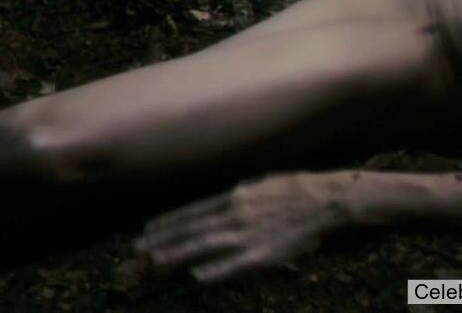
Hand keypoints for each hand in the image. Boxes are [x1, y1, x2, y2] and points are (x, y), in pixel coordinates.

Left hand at [135, 173, 348, 285]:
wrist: (324, 200)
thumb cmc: (295, 190)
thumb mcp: (261, 184)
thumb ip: (239, 196)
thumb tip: (223, 200)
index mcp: (234, 197)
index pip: (191, 212)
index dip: (168, 223)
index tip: (147, 230)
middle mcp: (234, 214)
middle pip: (190, 229)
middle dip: (162, 240)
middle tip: (137, 249)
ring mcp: (247, 235)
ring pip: (204, 247)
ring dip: (177, 255)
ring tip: (154, 262)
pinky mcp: (262, 254)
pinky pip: (233, 265)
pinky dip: (214, 271)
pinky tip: (196, 277)